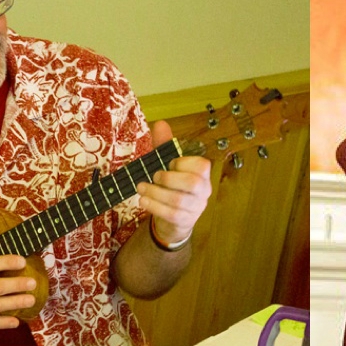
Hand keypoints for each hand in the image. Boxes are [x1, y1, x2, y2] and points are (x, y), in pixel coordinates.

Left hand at [131, 121, 211, 245]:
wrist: (173, 219)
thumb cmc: (171, 187)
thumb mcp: (167, 165)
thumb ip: (165, 146)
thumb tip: (160, 123)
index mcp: (202, 174)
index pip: (201, 165)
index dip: (182, 163)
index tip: (168, 163)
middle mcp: (204, 190)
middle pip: (192, 183)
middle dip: (168, 178)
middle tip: (153, 176)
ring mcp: (196, 208)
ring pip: (178, 200)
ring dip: (155, 193)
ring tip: (140, 187)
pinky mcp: (185, 221)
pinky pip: (172, 215)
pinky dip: (154, 207)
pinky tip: (142, 201)